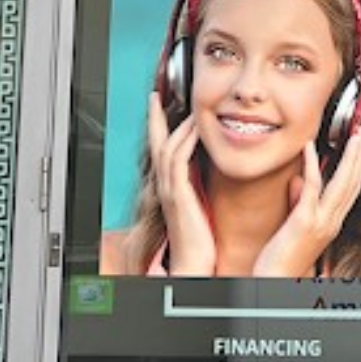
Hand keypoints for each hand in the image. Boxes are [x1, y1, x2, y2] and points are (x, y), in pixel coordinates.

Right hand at [147, 90, 215, 275]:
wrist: (193, 265)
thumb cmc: (199, 242)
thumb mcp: (197, 206)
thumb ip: (197, 187)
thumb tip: (205, 171)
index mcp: (171, 188)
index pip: (162, 150)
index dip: (160, 127)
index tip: (159, 107)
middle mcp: (166, 186)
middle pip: (156, 143)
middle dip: (156, 118)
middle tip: (155, 96)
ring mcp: (170, 190)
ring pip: (168, 148)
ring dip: (178, 125)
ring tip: (188, 107)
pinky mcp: (179, 196)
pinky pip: (178, 162)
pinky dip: (186, 142)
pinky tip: (195, 129)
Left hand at [252, 128, 360, 279]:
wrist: (273, 283)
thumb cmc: (280, 259)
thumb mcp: (293, 226)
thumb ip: (298, 201)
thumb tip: (297, 179)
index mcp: (331, 223)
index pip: (351, 189)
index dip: (358, 166)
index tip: (360, 145)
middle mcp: (331, 222)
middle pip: (352, 183)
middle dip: (360, 156)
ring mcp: (320, 222)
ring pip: (342, 183)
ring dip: (349, 156)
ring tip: (354, 135)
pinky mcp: (304, 221)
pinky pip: (312, 187)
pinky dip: (312, 164)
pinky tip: (310, 147)